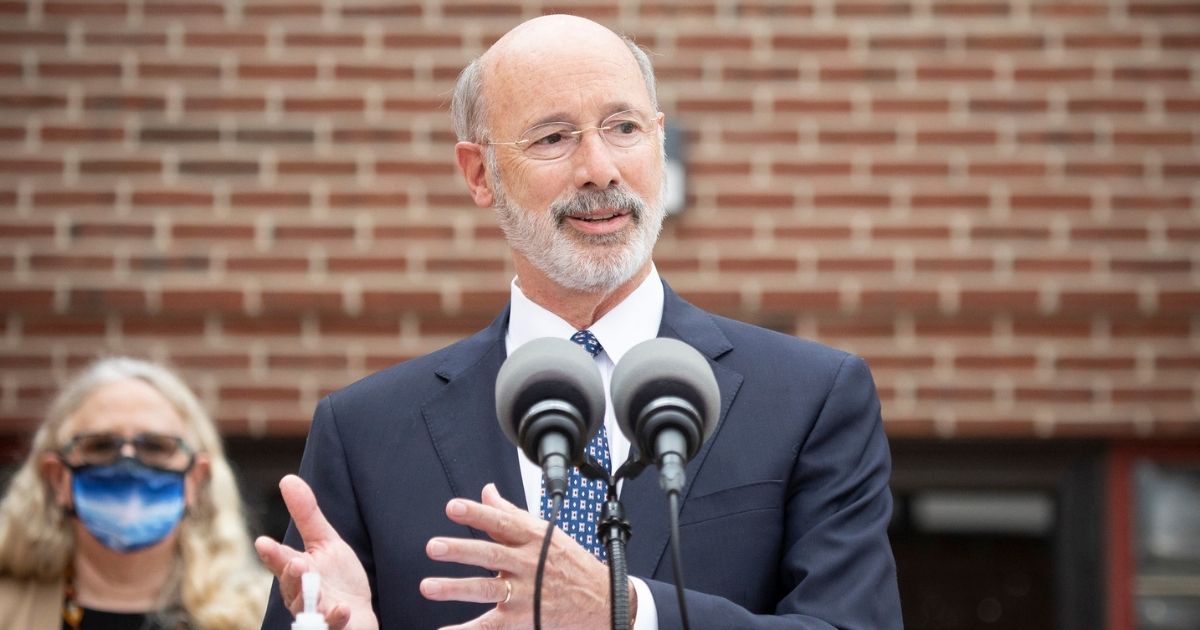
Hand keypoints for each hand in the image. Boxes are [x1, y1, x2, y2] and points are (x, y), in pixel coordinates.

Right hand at [254, 474, 377, 629]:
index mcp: (296, 572)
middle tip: (296, 563)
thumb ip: (306, 515)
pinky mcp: (333, 628)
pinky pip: (330, 626)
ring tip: (310, 579)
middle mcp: (301, 595)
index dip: (273, 554)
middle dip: (291, 575)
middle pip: (291, 586)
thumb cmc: (338, 579)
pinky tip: (341, 608)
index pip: (281, 561)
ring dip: (308, 597)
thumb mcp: (326, 543)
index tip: (264, 542)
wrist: (359, 615)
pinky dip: (334, 618)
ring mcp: (315, 615)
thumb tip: (287, 479)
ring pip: (306, 609)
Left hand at [419, 483, 633, 628]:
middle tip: (433, 546)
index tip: (452, 507)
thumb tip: (486, 491)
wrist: (601, 599)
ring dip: (455, 589)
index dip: (477, 514)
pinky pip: (491, 626)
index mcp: (532, 538)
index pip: (501, 522)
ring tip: (428, 587)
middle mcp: (527, 564)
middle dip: (461, 551)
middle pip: (491, 555)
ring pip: (486, 590)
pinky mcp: (524, 617)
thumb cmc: (570, 562)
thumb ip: (511, 513)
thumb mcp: (546, 533)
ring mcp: (525, 593)